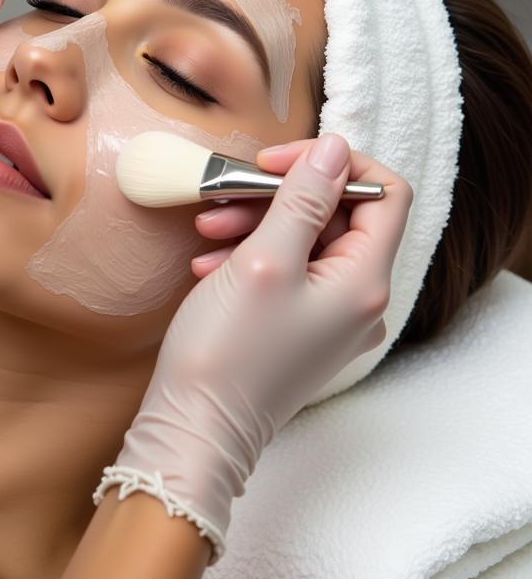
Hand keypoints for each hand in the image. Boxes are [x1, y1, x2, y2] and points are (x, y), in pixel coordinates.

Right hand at [114, 135, 411, 559]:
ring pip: (306, 243)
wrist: (195, 429)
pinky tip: (210, 264)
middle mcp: (361, 301)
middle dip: (279, 196)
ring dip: (257, 224)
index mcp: (365, 281)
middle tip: (227, 195)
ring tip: (207, 229)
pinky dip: (252, 257)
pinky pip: (290, 274)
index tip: (276, 162)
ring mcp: (332, 320)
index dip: (332, 165)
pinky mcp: (303, 332)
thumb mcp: (265, 260)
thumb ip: (304, 199)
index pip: (382, 194)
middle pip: (338, 217)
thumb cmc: (228, 351)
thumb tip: (336, 148)